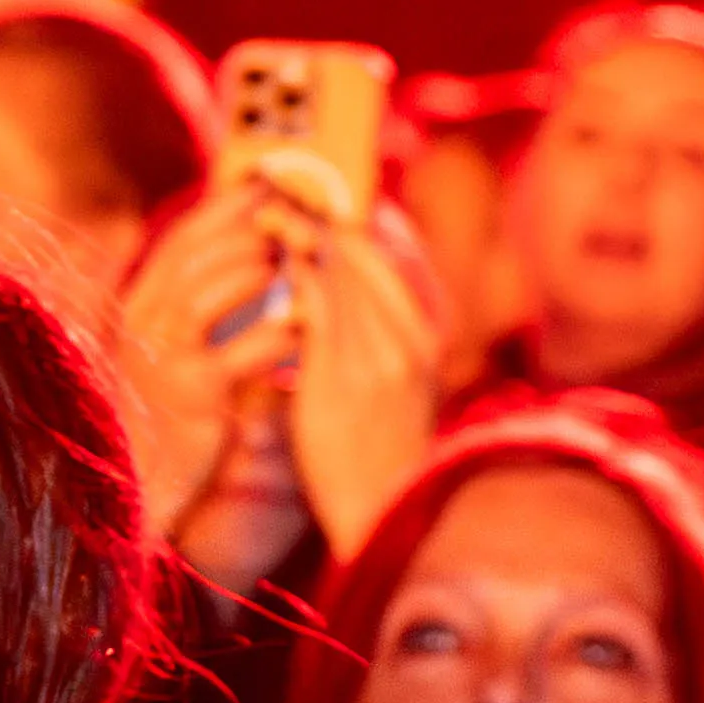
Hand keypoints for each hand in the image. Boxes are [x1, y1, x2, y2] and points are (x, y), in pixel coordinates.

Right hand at [101, 161, 337, 547]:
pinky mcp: (191, 394)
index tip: (269, 179)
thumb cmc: (176, 410)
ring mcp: (163, 356)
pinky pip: (241, 351)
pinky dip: (276, 335)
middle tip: (297, 215)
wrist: (149, 482)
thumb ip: (207, 301)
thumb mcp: (182, 347)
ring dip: (261, 271)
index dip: (226, 205)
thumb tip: (261, 246)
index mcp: (141, 304)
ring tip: (302, 261)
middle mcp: (144, 322)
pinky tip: (306, 326)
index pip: (184, 238)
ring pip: (212, 290)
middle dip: (250, 228)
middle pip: (197, 254)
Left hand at [285, 215, 451, 573]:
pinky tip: (277, 256)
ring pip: (342, 275)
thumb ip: (387, 340)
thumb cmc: (382, 454)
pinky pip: (317, 308)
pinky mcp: (340, 377)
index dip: (372, 223)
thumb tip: (352, 297)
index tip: (344, 198)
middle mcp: (410, 342)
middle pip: (371, 257)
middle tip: (294, 188)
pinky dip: (297, 275)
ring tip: (274, 211)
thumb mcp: (402, 390)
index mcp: (429, 342)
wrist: (381, 514)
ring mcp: (378, 358)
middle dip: (330, 217)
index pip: (404, 261)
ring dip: (304, 235)